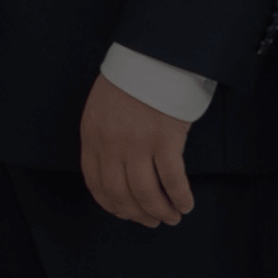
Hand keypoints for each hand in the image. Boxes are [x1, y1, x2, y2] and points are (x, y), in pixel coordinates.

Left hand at [80, 73, 194, 226]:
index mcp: (92, 136)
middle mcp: (111, 144)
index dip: (111, 205)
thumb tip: (114, 171)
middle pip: (121, 194)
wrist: (152, 55)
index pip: (96, 183)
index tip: (124, 214)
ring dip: (160, 212)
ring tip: (171, 217)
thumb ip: (103, 138)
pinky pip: (173, 180)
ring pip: (147, 193)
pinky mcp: (165, 139)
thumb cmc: (130, 80)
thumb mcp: (101, 108)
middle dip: (138, 214)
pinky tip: (185, 204)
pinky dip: (180, 198)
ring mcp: (138, 143)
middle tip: (152, 222)